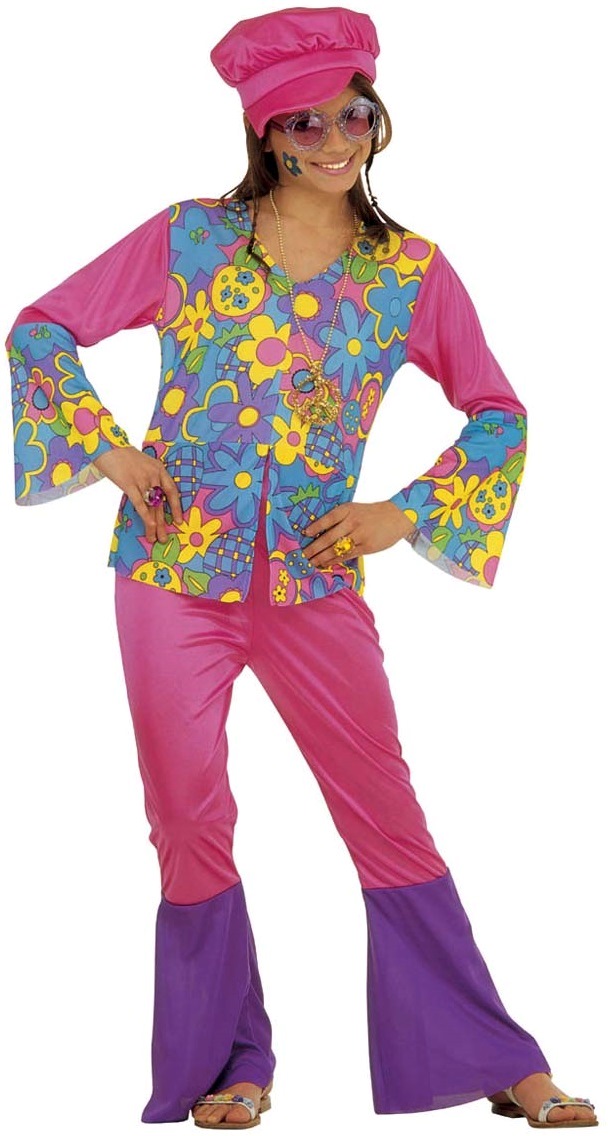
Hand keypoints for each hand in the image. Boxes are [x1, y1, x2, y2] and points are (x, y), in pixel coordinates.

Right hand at [92, 445, 183, 542]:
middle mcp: (154, 475)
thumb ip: (148, 477)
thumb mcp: (141, 463)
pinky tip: (149, 528)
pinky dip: (146, 517)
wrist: (107, 445)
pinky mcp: (130, 484)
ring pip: (151, 508)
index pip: (172, 491)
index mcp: (159, 469)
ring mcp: (143, 480)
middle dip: (163, 523)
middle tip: (165, 538)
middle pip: (161, 504)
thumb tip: (148, 496)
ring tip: (155, 539)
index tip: (178, 521)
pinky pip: (140, 505)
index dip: (176, 507)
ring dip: (153, 525)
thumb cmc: (121, 454)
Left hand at [301, 500, 417, 567]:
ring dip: (322, 557)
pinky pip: (347, 556)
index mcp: (348, 510)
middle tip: (302, 555)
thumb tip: (319, 532)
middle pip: (329, 537)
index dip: (315, 527)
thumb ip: (340, 518)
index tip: (304, 534)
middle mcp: (352, 522)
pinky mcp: (366, 547)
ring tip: (310, 563)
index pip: (328, 519)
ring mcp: (359, 535)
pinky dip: (335, 561)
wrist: (396, 516)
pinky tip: (326, 564)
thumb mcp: (355, 510)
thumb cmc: (371, 513)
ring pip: (336, 549)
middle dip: (314, 548)